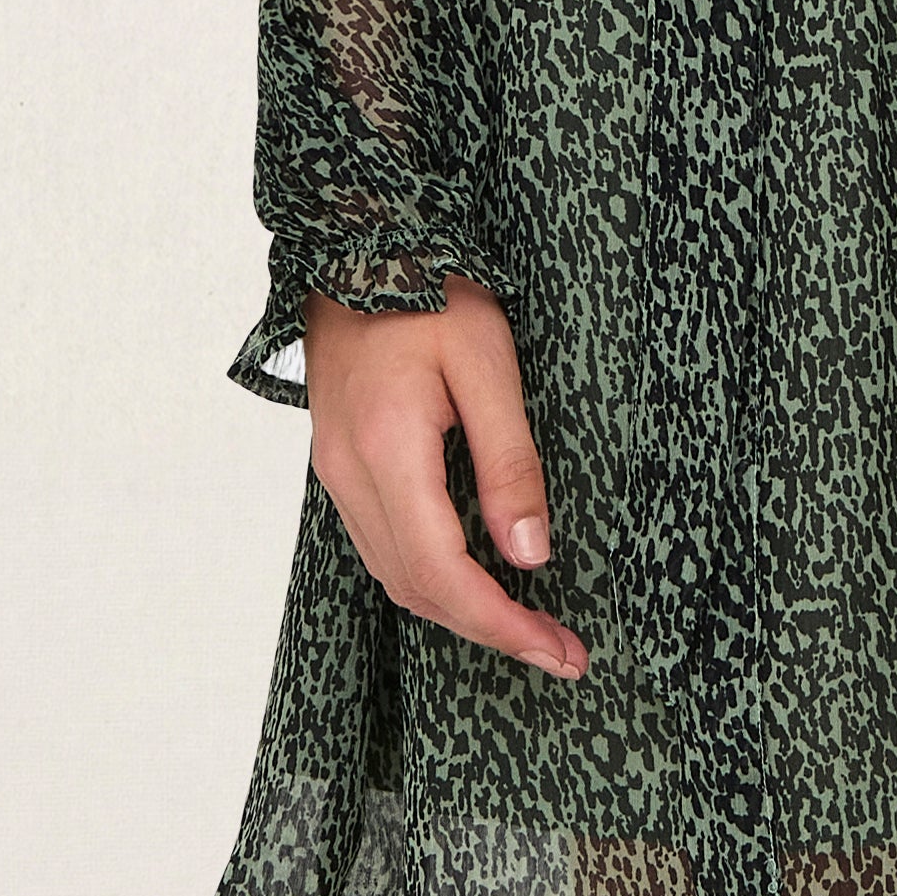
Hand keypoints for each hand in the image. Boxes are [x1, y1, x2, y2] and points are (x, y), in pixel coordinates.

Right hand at [304, 282, 587, 682]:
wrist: (357, 244)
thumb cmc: (429, 290)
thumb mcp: (488, 364)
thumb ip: (509, 462)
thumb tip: (531, 554)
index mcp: (388, 452)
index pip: (444, 573)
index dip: (502, 625)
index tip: (560, 651)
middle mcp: (350, 474)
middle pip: (416, 589)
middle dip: (489, 630)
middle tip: (559, 649)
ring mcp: (336, 472)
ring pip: (394, 574)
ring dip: (459, 609)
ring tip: (527, 623)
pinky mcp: (340, 463)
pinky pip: (382, 544)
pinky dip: (431, 576)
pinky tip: (477, 575)